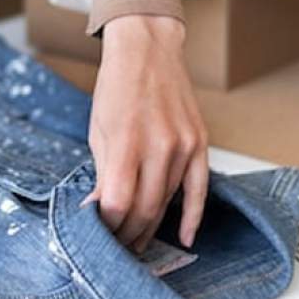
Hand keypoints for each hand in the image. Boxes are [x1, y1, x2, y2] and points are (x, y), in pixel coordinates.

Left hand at [83, 14, 208, 250]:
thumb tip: (99, 211)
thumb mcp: (98, 131)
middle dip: (128, 234)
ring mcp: (183, 145)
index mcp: (126, 142)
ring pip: (168, 202)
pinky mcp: (199, 143)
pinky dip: (192, 216)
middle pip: (145, 209)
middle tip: (117, 248)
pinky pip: (200, 189)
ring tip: (137, 242)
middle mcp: (159, 146)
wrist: (148, 50)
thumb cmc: (117, 88)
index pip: (118, 203)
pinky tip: (184, 237)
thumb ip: (103, 174)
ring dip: (151, 227)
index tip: (100, 235)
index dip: (108, 226)